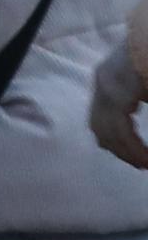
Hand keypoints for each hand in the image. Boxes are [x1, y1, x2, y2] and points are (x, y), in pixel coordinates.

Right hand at [94, 22, 145, 169]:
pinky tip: (126, 133)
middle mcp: (102, 86)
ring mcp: (100, 79)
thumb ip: (144, 124)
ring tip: (134, 154)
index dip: (133, 152)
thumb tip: (147, 153)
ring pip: (96, 120)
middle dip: (123, 150)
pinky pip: (99, 108)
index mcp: (117, 90)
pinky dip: (109, 126)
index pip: (120, 131)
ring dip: (113, 141)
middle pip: (103, 128)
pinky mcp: (104, 75)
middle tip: (142, 165)